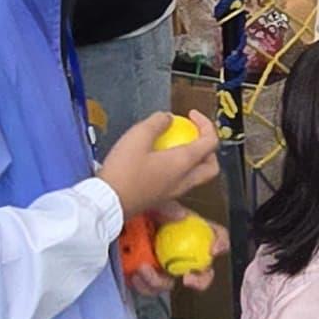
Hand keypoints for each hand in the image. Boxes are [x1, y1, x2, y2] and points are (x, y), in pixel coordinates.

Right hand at [98, 110, 219, 217]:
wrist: (108, 202)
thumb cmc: (123, 170)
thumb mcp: (138, 136)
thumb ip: (157, 122)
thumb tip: (167, 118)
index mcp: (184, 162)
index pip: (211, 142)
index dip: (206, 124)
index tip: (191, 116)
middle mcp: (184, 180)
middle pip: (211, 166)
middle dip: (208, 149)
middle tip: (194, 136)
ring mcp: (174, 194)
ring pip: (196, 179)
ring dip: (195, 163)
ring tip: (178, 149)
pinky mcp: (161, 201)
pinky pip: (179, 189)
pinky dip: (179, 178)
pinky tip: (169, 175)